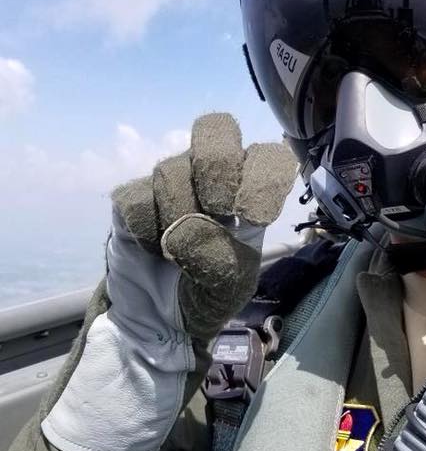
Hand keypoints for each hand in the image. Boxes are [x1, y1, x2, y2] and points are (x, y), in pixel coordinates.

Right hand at [112, 112, 296, 339]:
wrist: (159, 322)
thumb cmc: (207, 295)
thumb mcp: (230, 287)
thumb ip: (220, 257)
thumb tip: (186, 226)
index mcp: (250, 192)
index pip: (268, 157)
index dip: (263, 177)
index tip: (253, 218)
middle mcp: (212, 176)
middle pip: (217, 129)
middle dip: (217, 169)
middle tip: (218, 210)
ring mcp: (170, 183)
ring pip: (171, 172)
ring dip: (177, 217)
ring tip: (176, 250)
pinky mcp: (131, 199)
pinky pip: (136, 198)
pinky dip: (145, 231)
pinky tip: (151, 248)